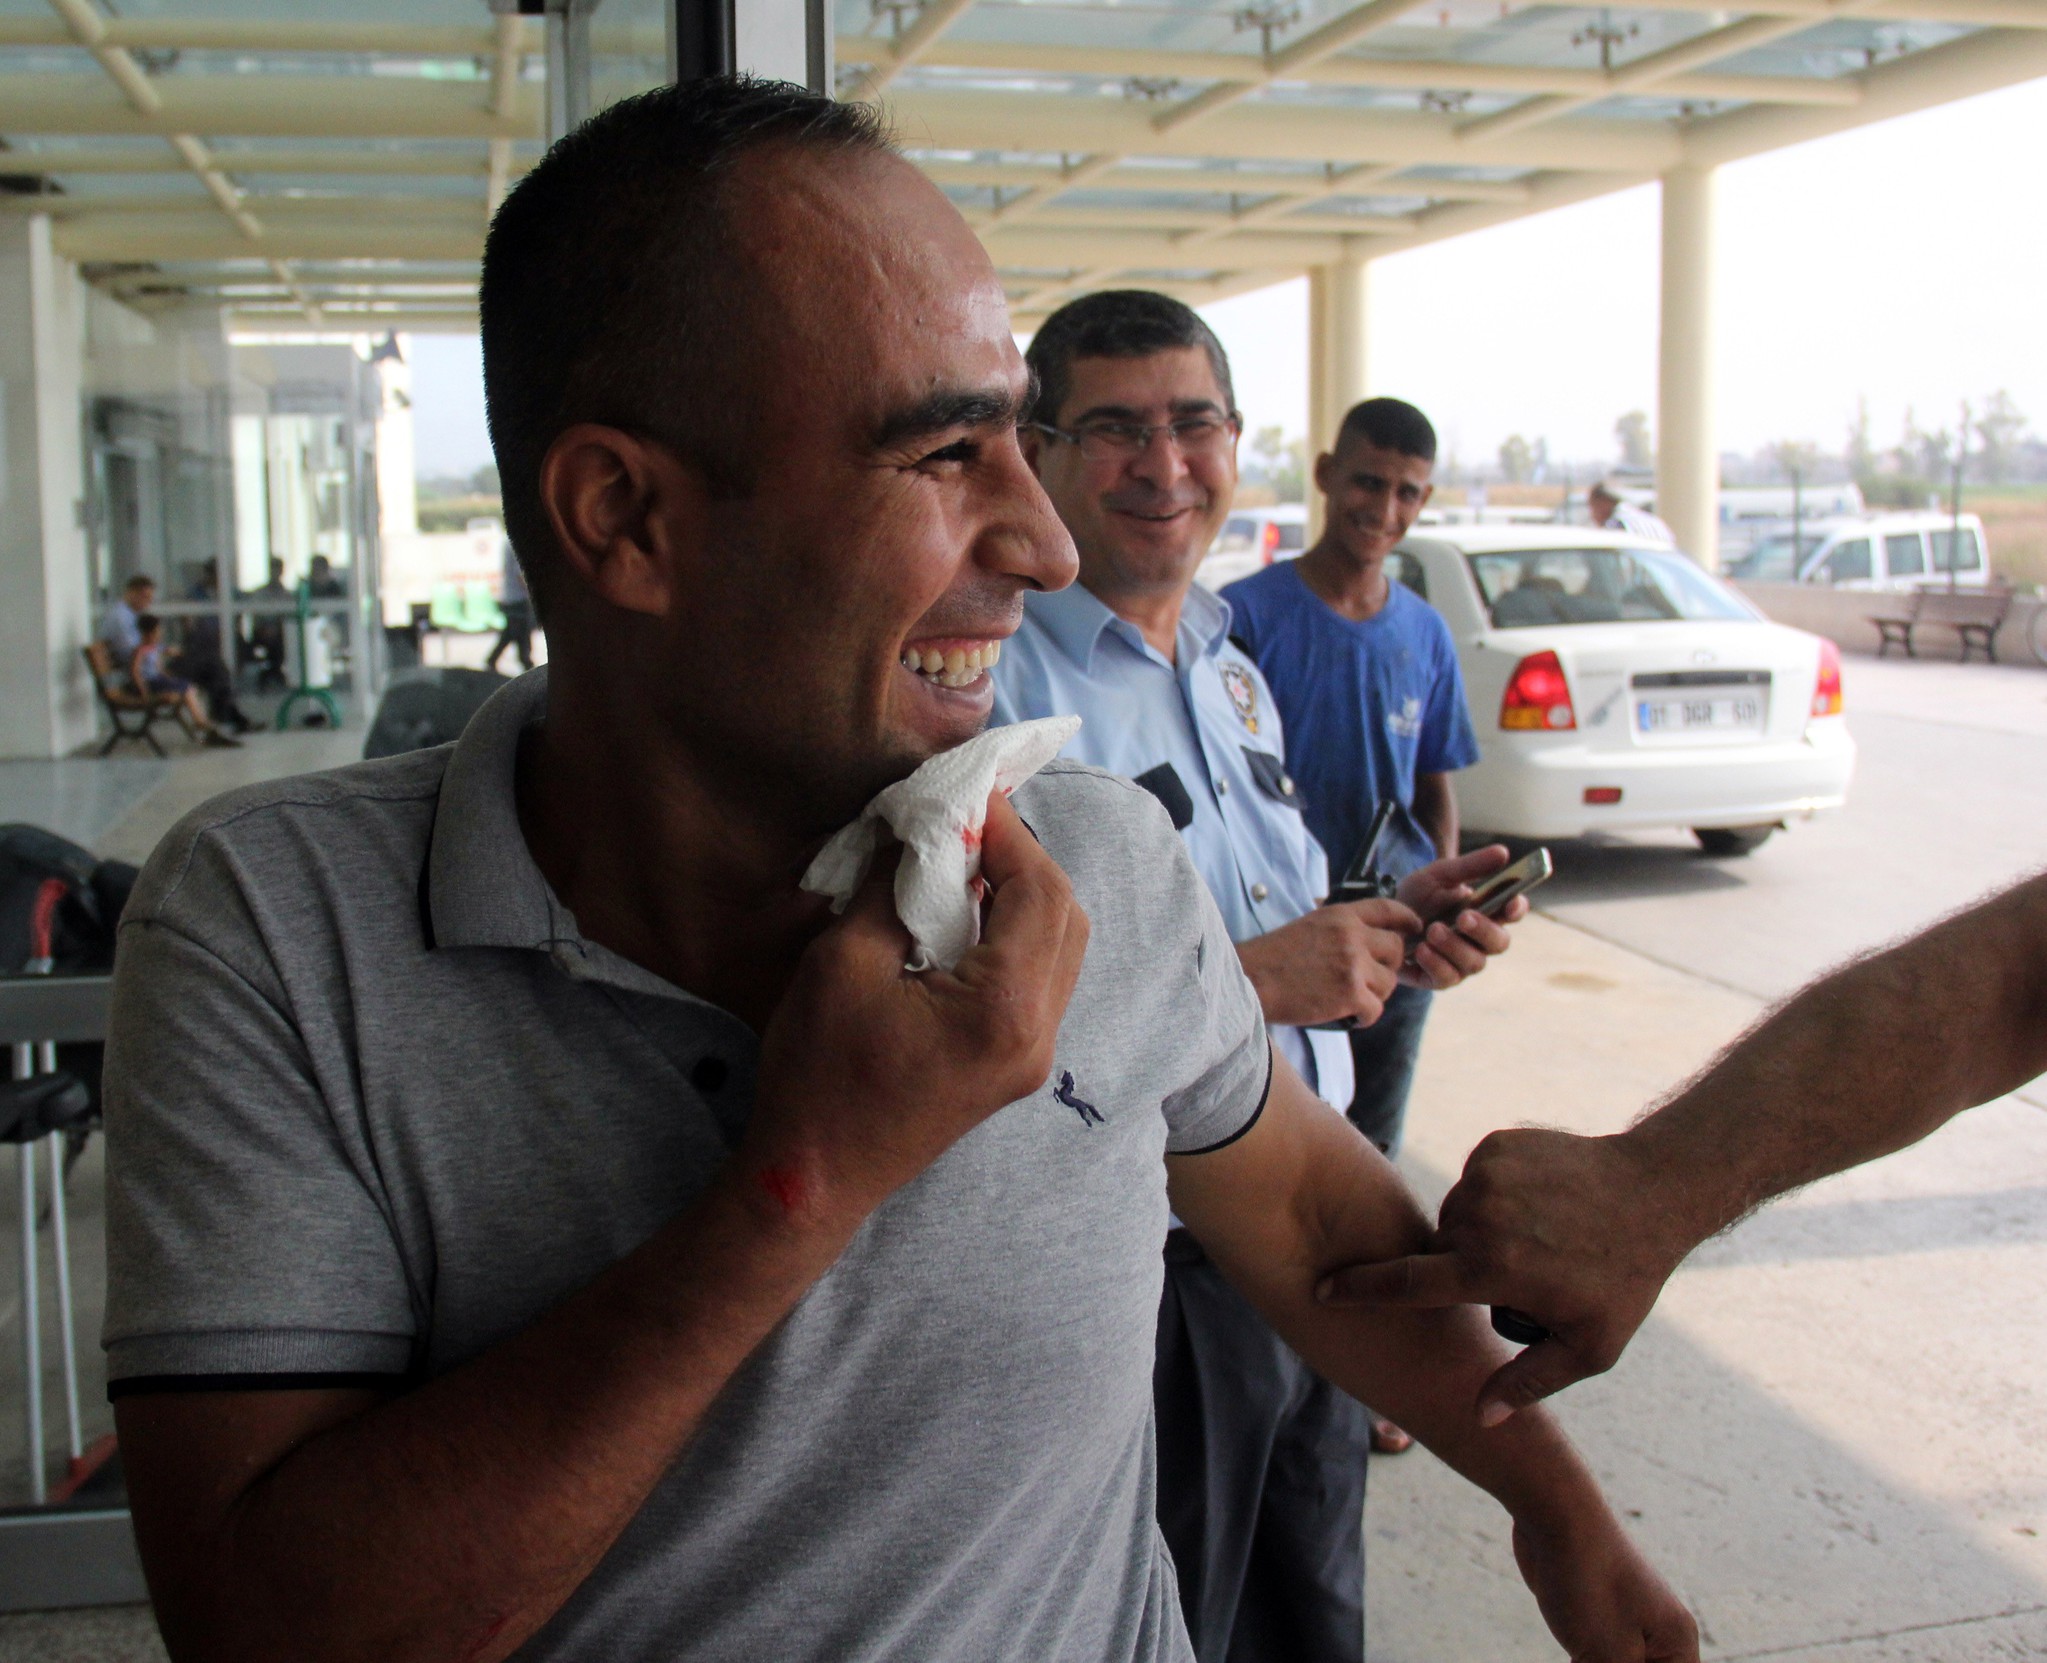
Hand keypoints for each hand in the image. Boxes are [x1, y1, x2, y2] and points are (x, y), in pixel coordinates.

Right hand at [741, 791, 1089, 1234]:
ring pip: (1060, 947)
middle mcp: (1038, 1034)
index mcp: (1006, 1009)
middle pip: (1065, 916)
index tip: (968, 791)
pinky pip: (1038, 980)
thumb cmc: (818, 1076)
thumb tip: (918, 831)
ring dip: (1023, 894)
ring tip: (965, 861)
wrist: (814, 1179)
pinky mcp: (1014, 1066)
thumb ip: (894, 889)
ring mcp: (1032, 1056)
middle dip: (1023, 857)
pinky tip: (965, 914)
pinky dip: (1015, 934)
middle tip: (967, 822)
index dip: (1009, 831)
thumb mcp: (843, 964)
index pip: (1039, 891)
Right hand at [1236, 897, 1419, 1028]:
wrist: (1251, 980)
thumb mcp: (1310, 925)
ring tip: (1351, 999)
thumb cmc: (1274, 956)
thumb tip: (1367, 935)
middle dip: (1387, 966)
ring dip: (1375, 994)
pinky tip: (1349, 1016)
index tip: (1414, 929)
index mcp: (1341, 916)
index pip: (1389, 910)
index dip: (1408, 920)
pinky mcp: (1350, 995)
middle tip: (1368, 979)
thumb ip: (1341, 927)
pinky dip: (1364, 1017)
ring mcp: (1353, 965)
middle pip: (1396, 949)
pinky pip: (1376, 1009)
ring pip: (1389, 983)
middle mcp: (1352, 936)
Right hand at [1315, 1128, 1692, 1422]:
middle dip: (1467, 1270)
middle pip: (1440, 1251)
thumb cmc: (1624, 1278)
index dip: (1360, 1290)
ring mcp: (1487, 1174)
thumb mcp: (1589, 1347)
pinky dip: (1495, 1196)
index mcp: (1492, 1268)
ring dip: (1480, 1232)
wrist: (1654, 1190)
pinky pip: (1475, 1180)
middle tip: (1527, 1276)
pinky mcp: (1496, 1145)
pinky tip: (1539, 1203)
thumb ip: (1529, 1382)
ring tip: (1537, 1238)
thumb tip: (1480, 1418)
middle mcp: (1480, 1216)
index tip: (1324, 1289)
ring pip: (1456, 1215)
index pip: (1406, 1283)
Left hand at [1395, 845, 1528, 989]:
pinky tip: (1420, 949)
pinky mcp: (1439, 979)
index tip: (1511, 903)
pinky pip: (1447, 978)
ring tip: (1433, 930)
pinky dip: (1435, 963)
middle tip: (1464, 918)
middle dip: (1483, 930)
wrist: (1382, 917)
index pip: (1512, 912)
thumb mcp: (1440, 875)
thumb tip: (1503, 852)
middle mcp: (1479, 941)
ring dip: (1454, 946)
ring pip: (1474, 963)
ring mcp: (1461, 962)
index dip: (1516, 909)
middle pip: (1498, 943)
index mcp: (1486, 912)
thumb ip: (1470, 866)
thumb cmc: (1418, 896)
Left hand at [1513, 1500, 1698, 1662]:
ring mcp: (1625, 1623)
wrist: (1554, 1513)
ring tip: (1580, 1656)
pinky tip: (1573, 1658)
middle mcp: (1658, 1635)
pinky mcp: (1593, 1617)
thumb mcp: (1606, 1653)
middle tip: (1588, 1662)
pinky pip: (1595, 1658)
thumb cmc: (1588, 1579)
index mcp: (1676, 1645)